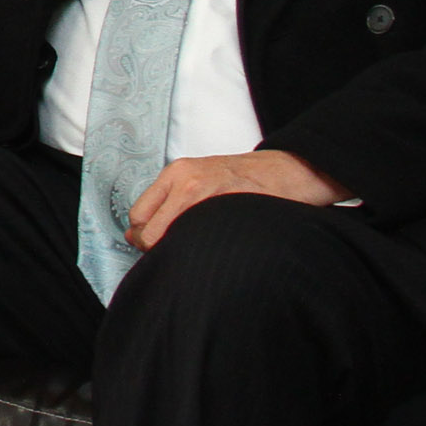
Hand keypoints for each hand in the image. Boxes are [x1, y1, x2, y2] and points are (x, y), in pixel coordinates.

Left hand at [126, 149, 344, 251]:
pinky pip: (200, 245)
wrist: (287, 170)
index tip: (153, 244)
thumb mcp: (198, 176)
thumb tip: (137, 235)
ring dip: (178, 254)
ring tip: (194, 253)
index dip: (142, 236)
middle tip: (174, 254)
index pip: (137, 215)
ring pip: (172, 243)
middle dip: (157, 249)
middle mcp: (188, 183)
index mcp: (176, 173)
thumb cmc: (244, 178)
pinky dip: (201, 253)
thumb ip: (169, 201)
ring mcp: (208, 199)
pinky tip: (212, 251)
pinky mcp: (229, 214)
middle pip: (150, 234)